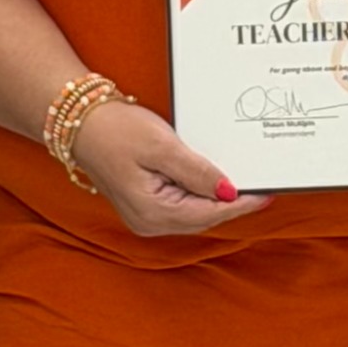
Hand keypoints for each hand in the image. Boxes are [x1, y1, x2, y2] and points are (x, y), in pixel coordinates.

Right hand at [69, 102, 269, 240]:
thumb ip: (197, 172)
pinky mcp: (145, 207)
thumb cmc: (115, 130)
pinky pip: (183, 206)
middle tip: (262, 183)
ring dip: (217, 198)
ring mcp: (145, 218)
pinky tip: (213, 180)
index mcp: (153, 213)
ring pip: (195, 214)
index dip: (242, 203)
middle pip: (205, 217)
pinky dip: (200, 195)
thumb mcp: (161, 146)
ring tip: (244, 180)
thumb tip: (230, 192)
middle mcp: (149, 223)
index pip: (211, 214)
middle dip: (233, 202)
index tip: (268, 192)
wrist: (79, 122)